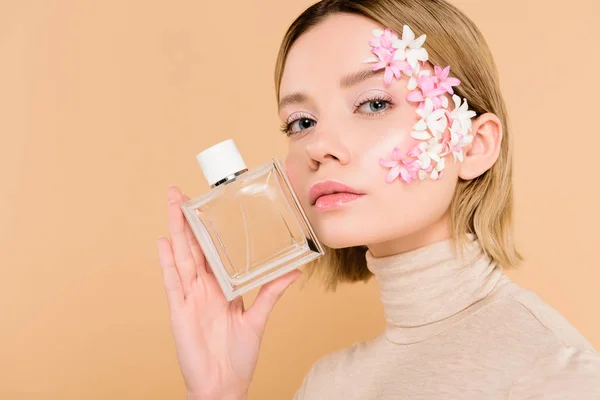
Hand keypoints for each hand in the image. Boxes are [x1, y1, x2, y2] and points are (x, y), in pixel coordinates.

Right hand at [157, 185, 301, 398]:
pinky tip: (163, 242)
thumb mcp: (258, 319)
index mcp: (222, 287)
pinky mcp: (180, 311)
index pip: (214, 251)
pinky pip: (173, 282)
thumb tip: (294, 270)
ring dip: (176, 231)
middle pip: (194, 247)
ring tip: (172, 205)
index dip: (210, 228)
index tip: (208, 204)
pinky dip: (167, 262)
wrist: (223, 385)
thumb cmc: (238, 356)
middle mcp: (204, 288)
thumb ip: (272, 292)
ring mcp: (190, 297)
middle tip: (181, 193)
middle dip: (187, 220)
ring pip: (182, 257)